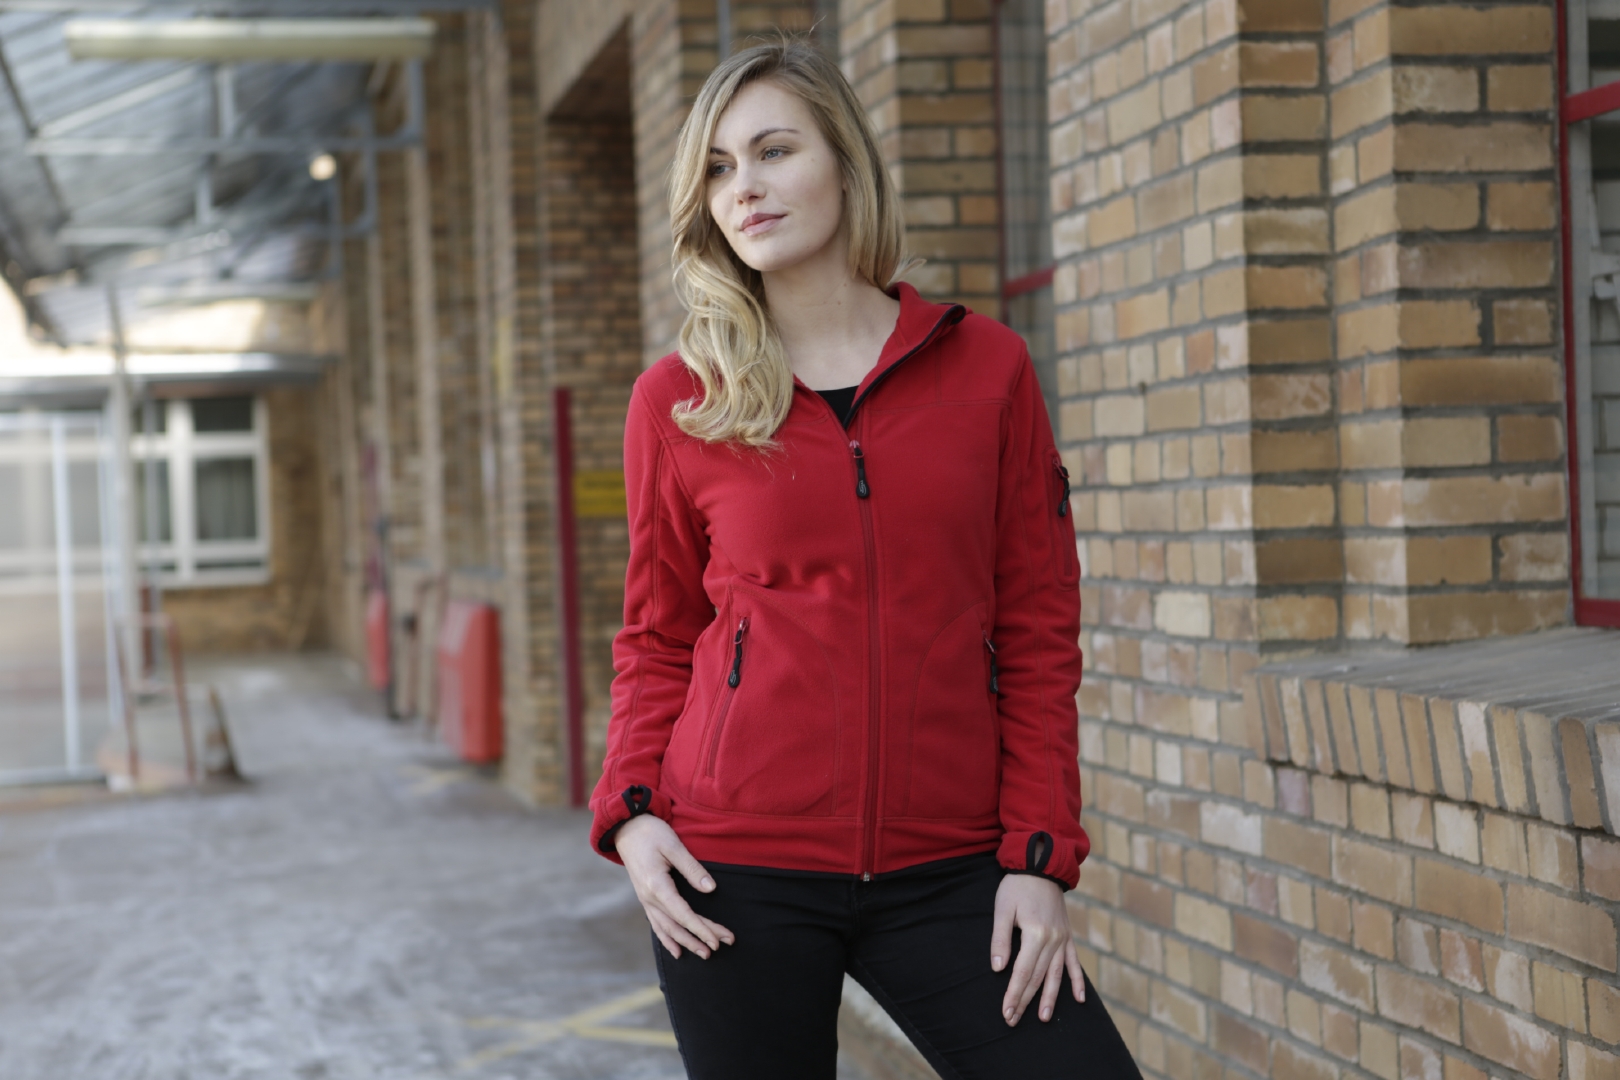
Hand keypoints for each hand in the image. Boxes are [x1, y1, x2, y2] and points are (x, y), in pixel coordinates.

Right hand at [615, 814, 734, 959]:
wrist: (626, 828)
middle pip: (677, 925)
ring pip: (667, 929)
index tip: (717, 940)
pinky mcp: (645, 898)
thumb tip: (711, 889)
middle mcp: (649, 898)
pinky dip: (667, 939)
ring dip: (686, 943)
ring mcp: (645, 900)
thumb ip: (692, 869)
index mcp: (656, 886)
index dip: (701, 929)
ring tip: (703, 954)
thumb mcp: (673, 846)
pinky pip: (657, 924)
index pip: (683, 914)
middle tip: (720, 947)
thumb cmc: (651, 833)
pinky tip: (677, 951)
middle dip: (699, 938)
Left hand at [990, 873, 1086, 1024]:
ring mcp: (1063, 939)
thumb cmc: (1017, 886)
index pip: (1022, 972)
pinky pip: (1074, 962)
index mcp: (1035, 933)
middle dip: (1025, 1000)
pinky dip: (1076, 981)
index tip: (1006, 1011)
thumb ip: (1000, 939)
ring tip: (1043, 1018)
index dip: (1014, 994)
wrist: (1041, 865)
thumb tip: (999, 968)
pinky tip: (1078, 999)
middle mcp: (1053, 940)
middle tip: (1013, 1020)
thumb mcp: (1003, 909)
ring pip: (1056, 975)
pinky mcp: (1068, 936)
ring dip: (1050, 998)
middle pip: (1037, 977)